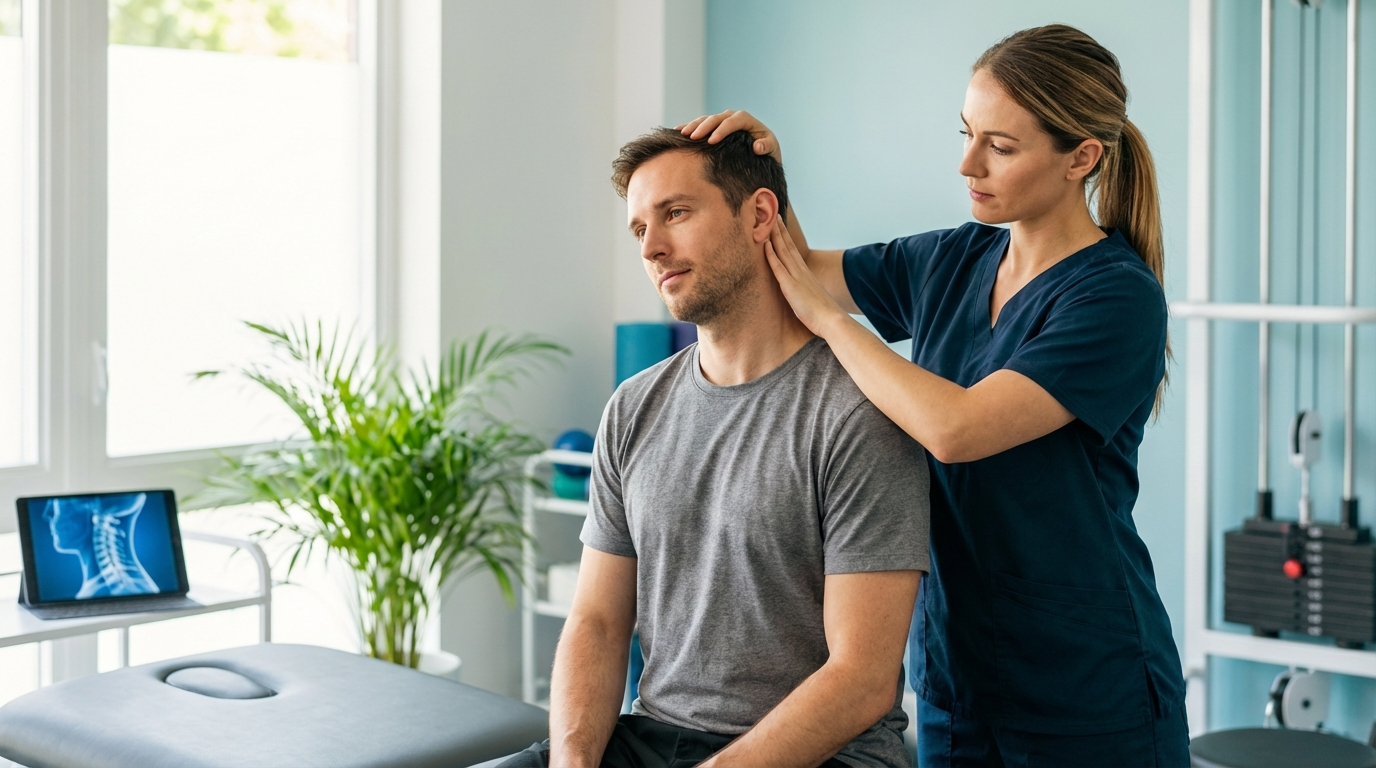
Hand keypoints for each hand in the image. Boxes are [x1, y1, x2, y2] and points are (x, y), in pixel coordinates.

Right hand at [677, 109, 781, 161]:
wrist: (762, 154)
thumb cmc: (768, 152)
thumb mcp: (772, 149)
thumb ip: (767, 146)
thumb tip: (758, 146)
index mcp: (746, 119)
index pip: (732, 121)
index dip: (721, 130)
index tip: (711, 141)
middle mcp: (732, 117)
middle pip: (716, 118)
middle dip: (703, 127)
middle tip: (692, 137)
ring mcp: (722, 121)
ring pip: (706, 119)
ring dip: (693, 125)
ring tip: (682, 133)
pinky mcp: (714, 127)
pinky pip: (700, 124)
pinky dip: (689, 126)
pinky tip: (677, 131)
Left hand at [765, 216, 848, 336]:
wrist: (832, 321)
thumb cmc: (824, 316)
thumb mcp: (814, 301)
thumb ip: (807, 295)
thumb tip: (804, 297)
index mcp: (806, 275)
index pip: (794, 252)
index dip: (786, 239)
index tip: (781, 226)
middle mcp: (801, 272)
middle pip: (788, 246)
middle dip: (780, 230)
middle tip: (774, 215)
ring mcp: (796, 277)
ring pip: (783, 251)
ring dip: (775, 236)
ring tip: (768, 221)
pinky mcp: (790, 286)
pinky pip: (778, 266)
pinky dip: (771, 254)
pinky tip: (764, 244)